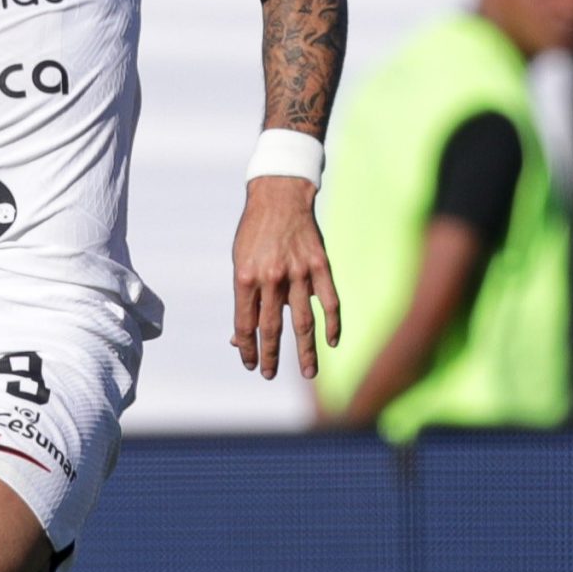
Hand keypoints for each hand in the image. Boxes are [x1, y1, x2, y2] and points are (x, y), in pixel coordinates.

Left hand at [229, 176, 340, 379]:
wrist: (279, 195)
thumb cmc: (254, 233)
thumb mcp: (239, 262)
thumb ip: (244, 298)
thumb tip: (240, 337)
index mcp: (246, 277)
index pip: (246, 325)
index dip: (248, 349)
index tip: (250, 365)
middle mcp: (272, 278)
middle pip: (273, 328)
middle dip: (271, 356)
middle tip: (270, 375)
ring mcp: (298, 272)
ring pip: (304, 321)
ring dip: (306, 351)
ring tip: (308, 372)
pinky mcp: (320, 264)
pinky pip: (329, 300)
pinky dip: (333, 323)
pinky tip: (332, 341)